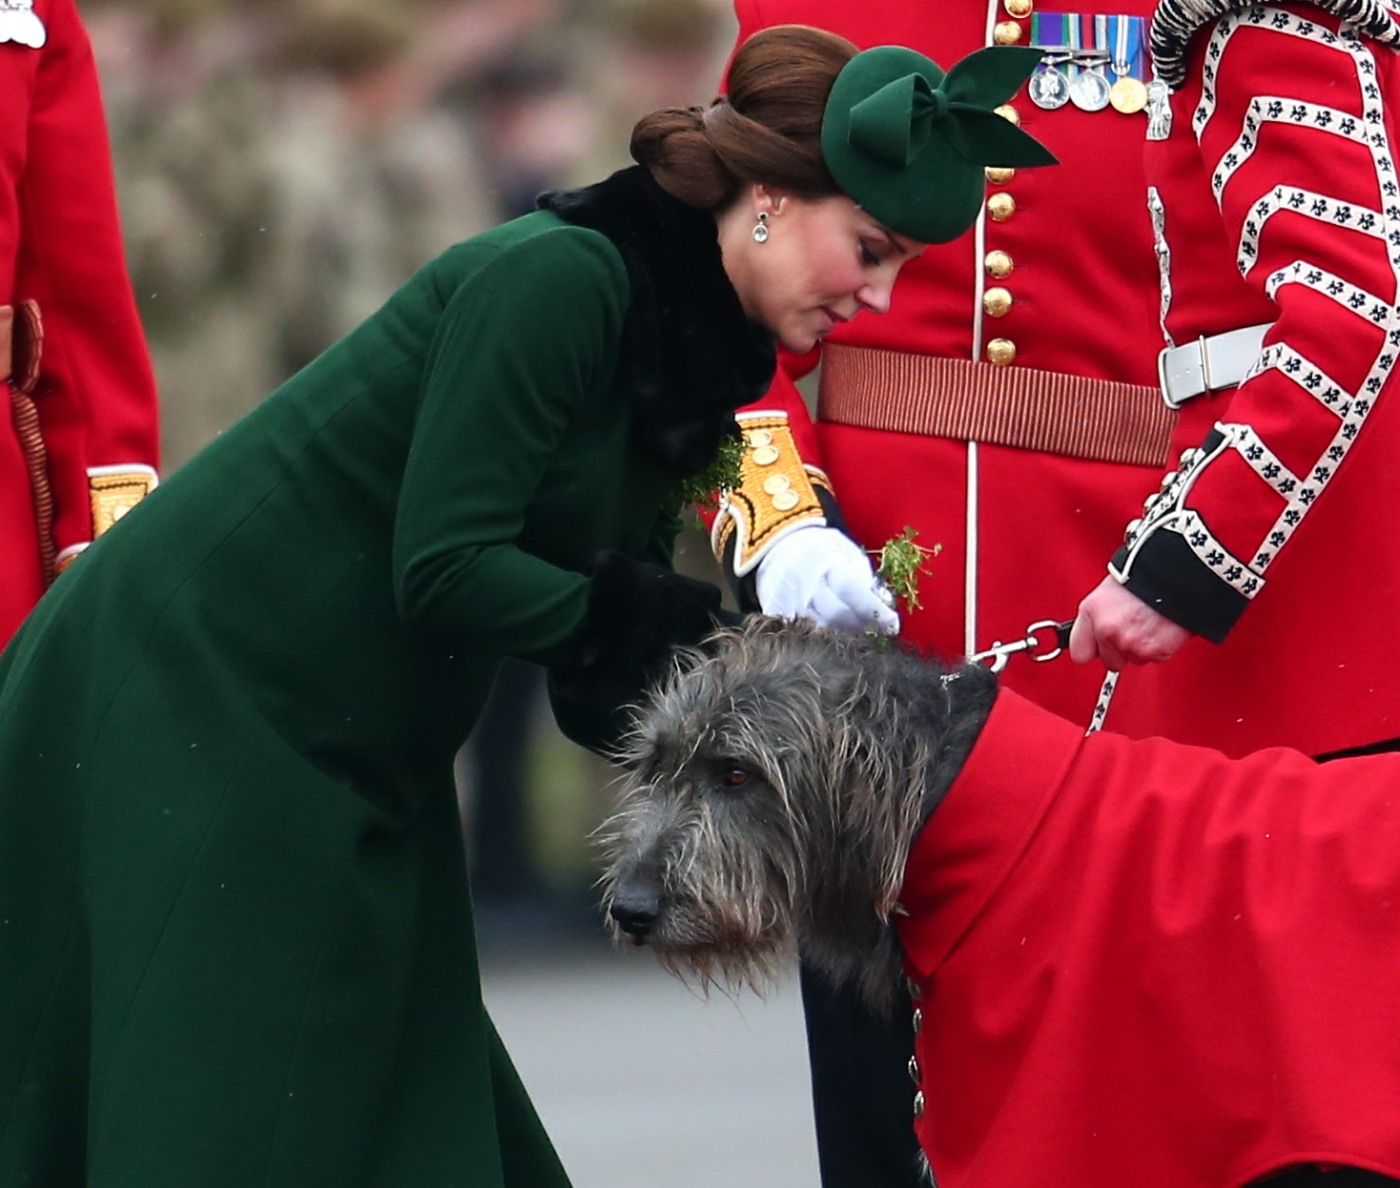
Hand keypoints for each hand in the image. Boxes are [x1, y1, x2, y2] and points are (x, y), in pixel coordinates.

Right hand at [755, 525, 899, 635]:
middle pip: (836, 615)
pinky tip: (833, 635)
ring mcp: (787, 598)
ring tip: (856, 634)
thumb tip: (884, 603)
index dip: (874, 610)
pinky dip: (821, 638)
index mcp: (826, 559)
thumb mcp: (846, 550)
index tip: (892, 624)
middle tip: (876, 631)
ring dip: (844, 636)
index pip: (852, 590)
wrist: (777, 542)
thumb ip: (865, 576)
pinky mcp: (774, 611)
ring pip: (820, 629)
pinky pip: (801, 633)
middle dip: (861, 627)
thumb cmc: (820, 546)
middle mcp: (805, 580)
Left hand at [1069, 576, 1191, 670]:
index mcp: (1092, 611)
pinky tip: (1164, 626)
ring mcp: (1131, 642)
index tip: (1099, 647)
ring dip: (1144, 646)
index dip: (1093, 649)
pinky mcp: (1156, 650)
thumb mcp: (1111, 589)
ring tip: (1151, 622)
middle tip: (1134, 629)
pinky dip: (1163, 645)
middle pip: (1110, 661)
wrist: (1178, 570)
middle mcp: (1108, 630)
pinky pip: (1157, 657)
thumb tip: (1096, 632)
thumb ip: (1100, 616)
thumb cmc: (1146, 573)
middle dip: (1121, 650)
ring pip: (1136, 659)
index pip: (1079, 652)